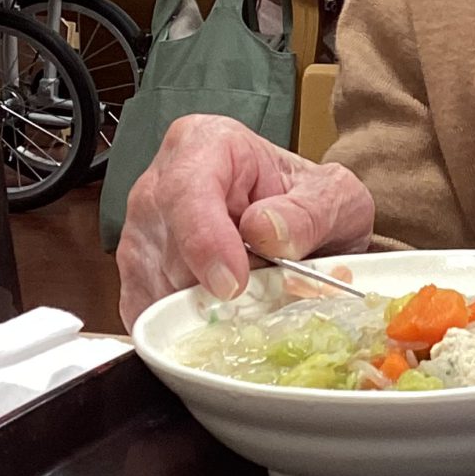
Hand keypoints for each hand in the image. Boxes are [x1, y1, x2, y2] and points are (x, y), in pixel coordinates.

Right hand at [117, 116, 375, 322]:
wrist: (301, 226)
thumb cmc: (310, 202)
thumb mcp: (337, 198)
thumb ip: (310, 212)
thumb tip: (264, 230)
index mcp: (204, 144)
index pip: (185, 190)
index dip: (204, 241)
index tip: (234, 283)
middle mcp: (159, 186)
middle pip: (167, 251)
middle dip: (216, 288)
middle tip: (267, 300)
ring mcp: (141, 234)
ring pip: (155, 288)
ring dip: (205, 313)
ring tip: (254, 303)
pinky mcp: (137, 278)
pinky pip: (148, 314)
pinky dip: (185, 331)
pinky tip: (223, 323)